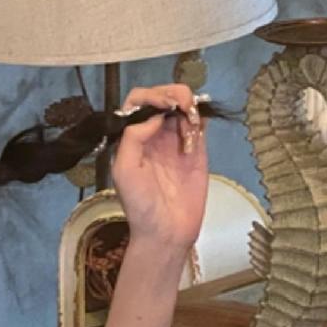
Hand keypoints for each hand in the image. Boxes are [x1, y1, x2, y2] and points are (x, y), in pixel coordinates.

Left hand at [110, 84, 206, 254]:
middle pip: (163, 98)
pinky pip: (199, 124)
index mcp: (132, 137)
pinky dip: (200, 119)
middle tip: (182, 108)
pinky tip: (196, 132)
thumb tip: (153, 116)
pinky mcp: (197, 150)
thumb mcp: (125, 171)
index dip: (150, 96)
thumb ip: (133, 138)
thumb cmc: (140, 204)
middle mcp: (153, 134)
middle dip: (173, 95)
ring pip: (183, 106)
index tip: (163, 105)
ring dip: (188, 107)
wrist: (166, 231)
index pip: (138, 102)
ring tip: (188, 129)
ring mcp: (176, 140)